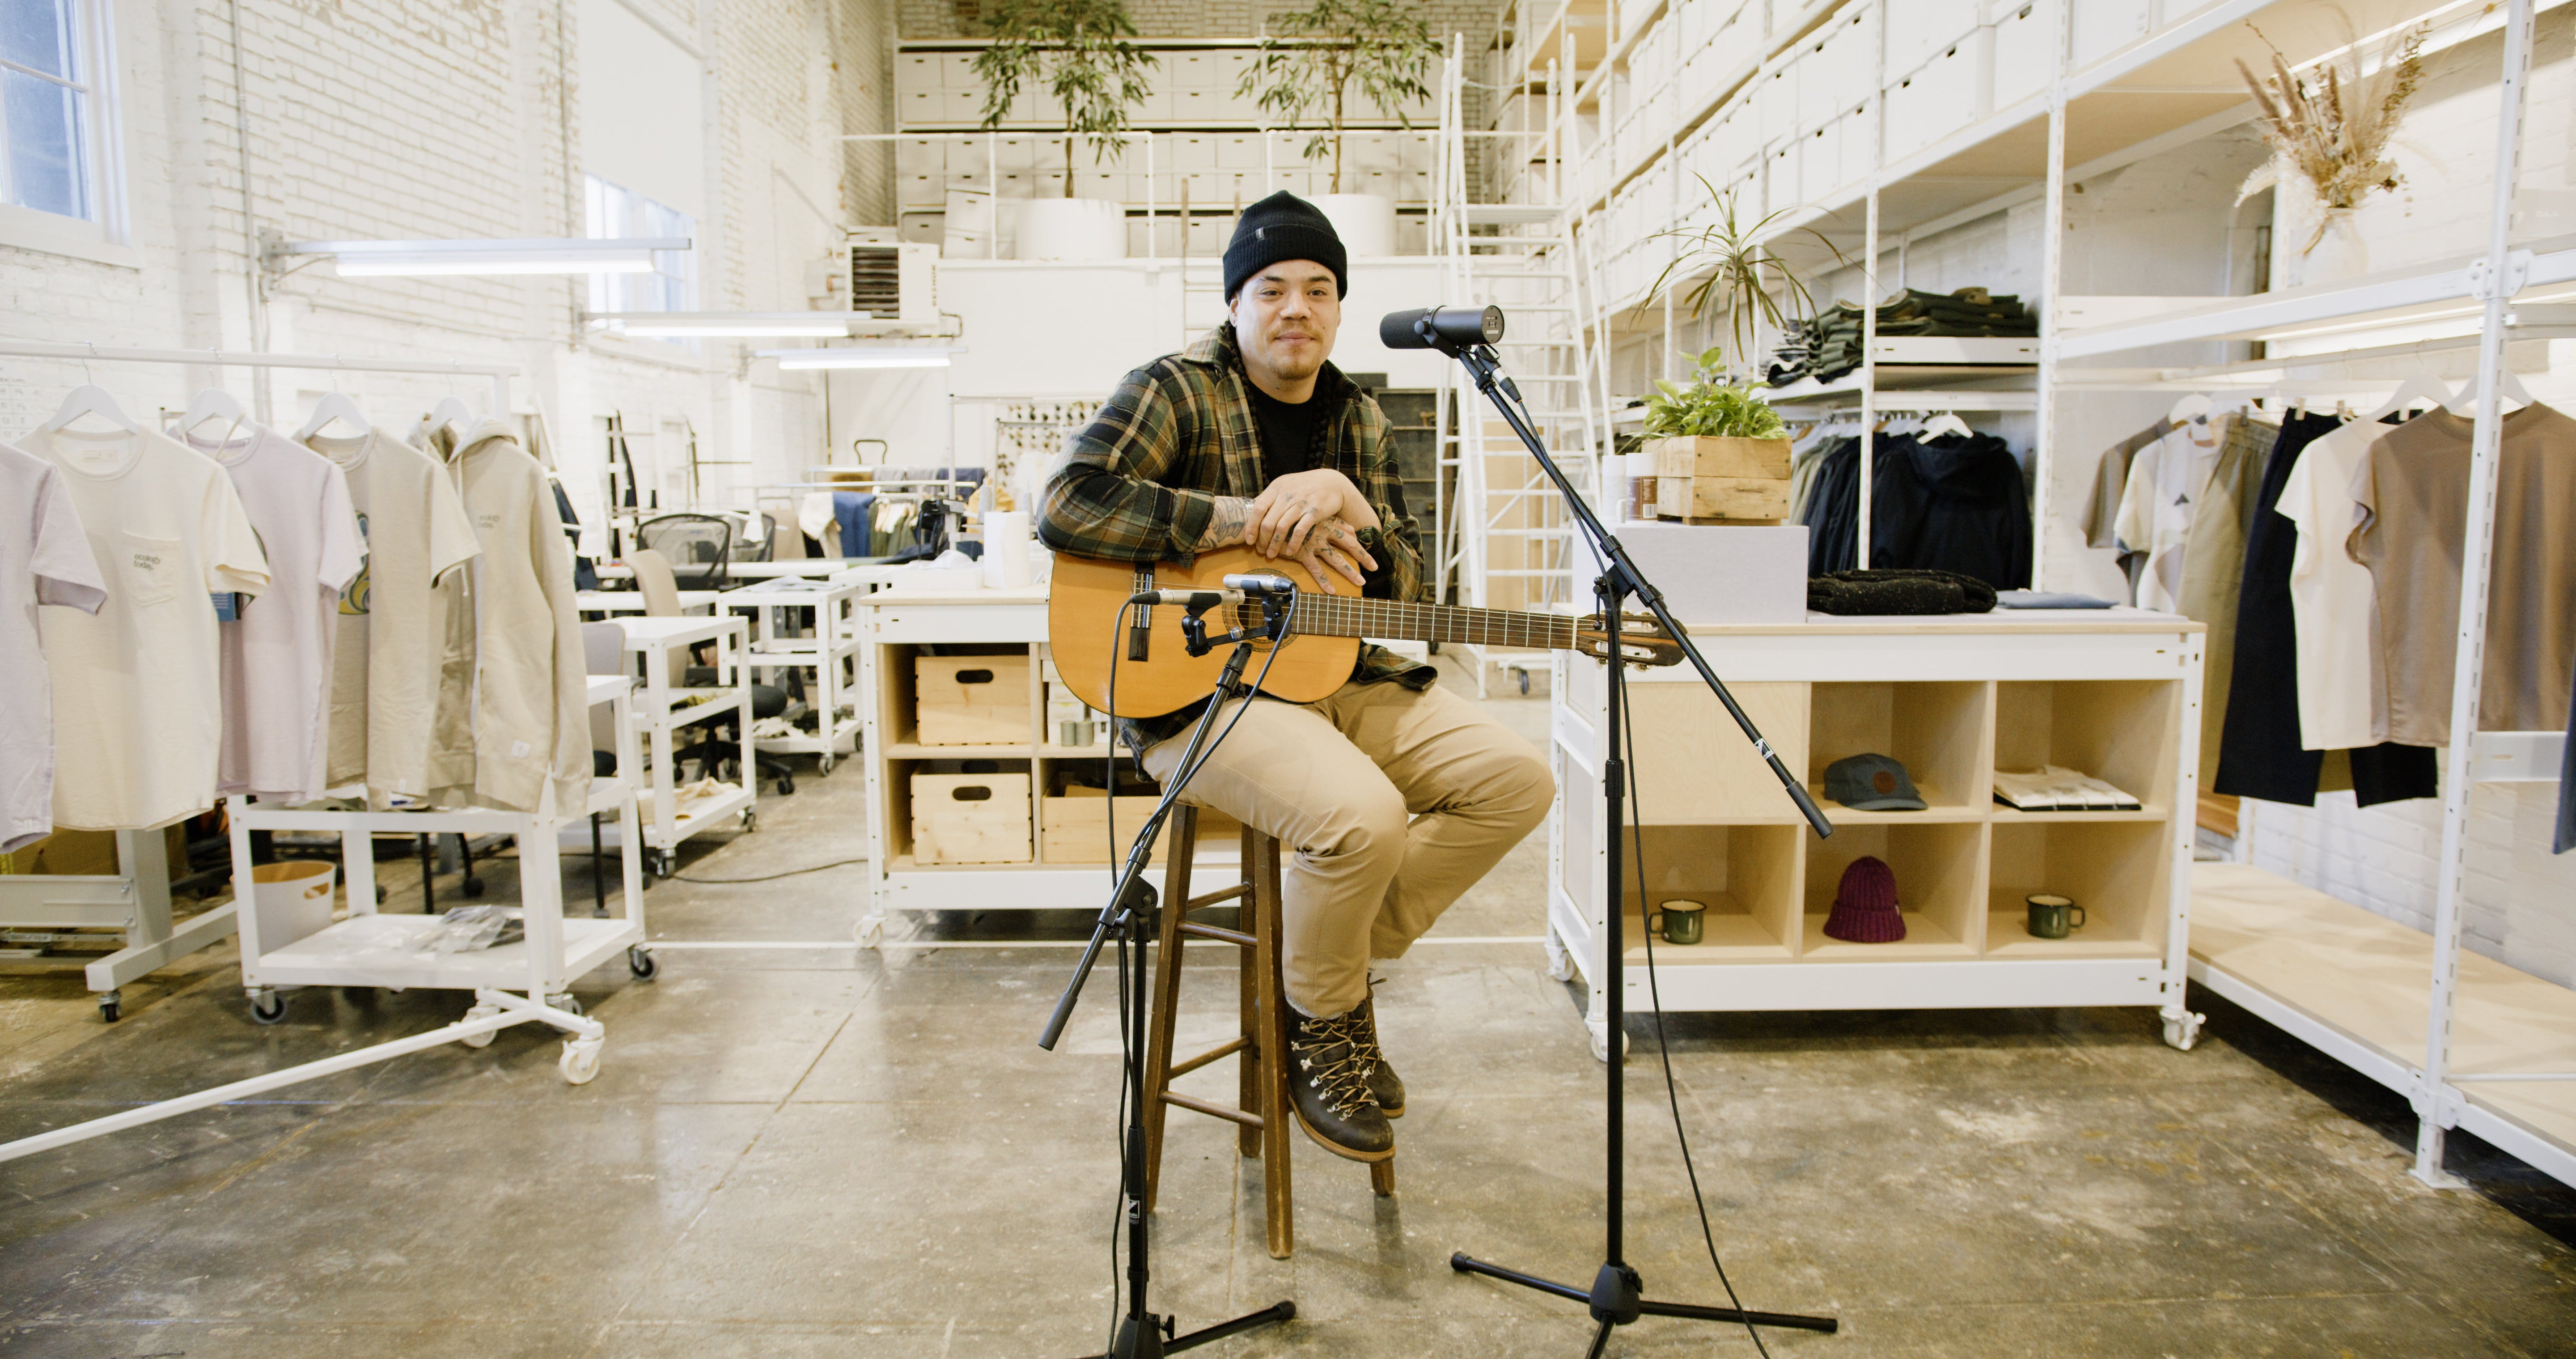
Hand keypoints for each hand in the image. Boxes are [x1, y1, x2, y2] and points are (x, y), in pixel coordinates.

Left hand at [1245, 469, 1377, 557]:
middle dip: (1262, 540)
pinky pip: (1300, 531)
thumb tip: (1250, 512)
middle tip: (1261, 550)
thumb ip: (1270, 498)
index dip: (1251, 526)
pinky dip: (1293, 544)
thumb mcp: (1285, 486)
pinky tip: (1290, 552)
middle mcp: (1287, 495)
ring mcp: (1301, 503)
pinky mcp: (1314, 512)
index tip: (1249, 541)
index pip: (1258, 508)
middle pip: (1268, 521)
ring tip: (1272, 554)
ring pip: (1282, 528)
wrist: (1332, 483)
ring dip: (1275, 544)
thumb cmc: (1304, 487)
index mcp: (1276, 488)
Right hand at [1289, 516, 1375, 594]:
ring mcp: (1314, 543)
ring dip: (1350, 571)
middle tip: (1375, 566)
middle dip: (1363, 556)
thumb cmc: (1283, 512)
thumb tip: (1323, 518)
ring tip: (1361, 582)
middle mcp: (1323, 531)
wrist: (1265, 515)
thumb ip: (1314, 515)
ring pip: (1337, 559)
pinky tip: (1332, 591)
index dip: (1357, 538)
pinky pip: (1316, 569)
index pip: (1346, 530)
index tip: (1366, 546)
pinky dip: (1324, 581)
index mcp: (1324, 520)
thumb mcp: (1301, 510)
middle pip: (1349, 545)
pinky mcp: (1302, 553)